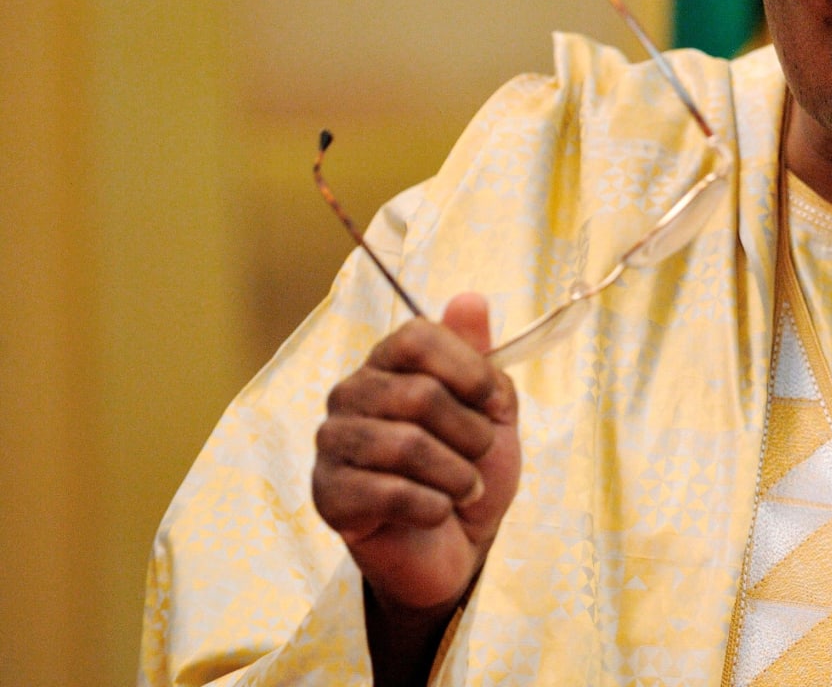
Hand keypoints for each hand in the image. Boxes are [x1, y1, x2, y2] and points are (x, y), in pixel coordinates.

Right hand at [313, 294, 520, 618]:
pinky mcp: (327, 494)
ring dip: (456, 475)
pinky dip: (433, 507)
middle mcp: (352, 393)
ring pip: (406, 446)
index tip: (492, 399)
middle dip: (471, 434)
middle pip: (420, 394)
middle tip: (479, 457)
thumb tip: (469, 298)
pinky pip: (389, 493)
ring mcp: (333, 443)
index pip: (417, 336)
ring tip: (464, 488)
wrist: (454, 544)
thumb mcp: (493, 410)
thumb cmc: (470, 467)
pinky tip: (437, 512)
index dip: (467, 367)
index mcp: (389, 363)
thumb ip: (481, 357)